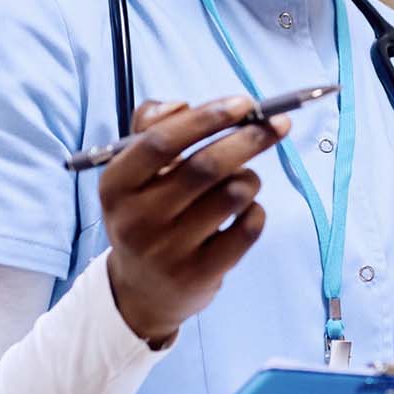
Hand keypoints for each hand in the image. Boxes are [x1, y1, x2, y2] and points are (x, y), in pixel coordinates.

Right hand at [100, 98, 281, 345]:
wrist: (143, 291)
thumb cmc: (146, 212)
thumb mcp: (133, 172)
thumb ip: (151, 126)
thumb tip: (182, 105)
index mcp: (116, 185)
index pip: (160, 142)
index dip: (206, 118)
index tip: (244, 103)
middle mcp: (137, 220)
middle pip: (205, 167)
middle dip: (249, 138)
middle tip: (278, 123)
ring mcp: (168, 251)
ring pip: (233, 195)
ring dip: (251, 177)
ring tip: (245, 178)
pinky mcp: (200, 274)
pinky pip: (248, 229)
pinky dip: (256, 210)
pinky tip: (245, 210)